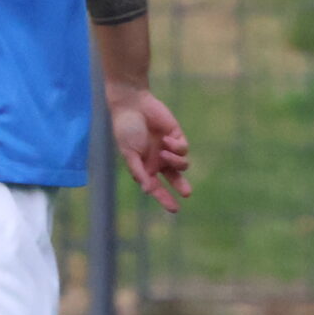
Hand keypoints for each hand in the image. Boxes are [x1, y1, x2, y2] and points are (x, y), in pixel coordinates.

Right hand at [107, 84, 192, 212]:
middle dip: (181, 186)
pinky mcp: (176, 136)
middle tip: (186, 194)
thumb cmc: (126, 129)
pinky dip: (177, 147)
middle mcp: (158, 161)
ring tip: (165, 152)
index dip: (165, 199)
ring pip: (182, 165)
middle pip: (175, 179)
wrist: (133, 105)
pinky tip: (167, 139)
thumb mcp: (129, 153)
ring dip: (176, 162)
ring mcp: (168, 149)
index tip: (175, 209)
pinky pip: (183, 149)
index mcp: (145, 167)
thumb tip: (148, 190)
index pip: (157, 187)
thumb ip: (138, 171)